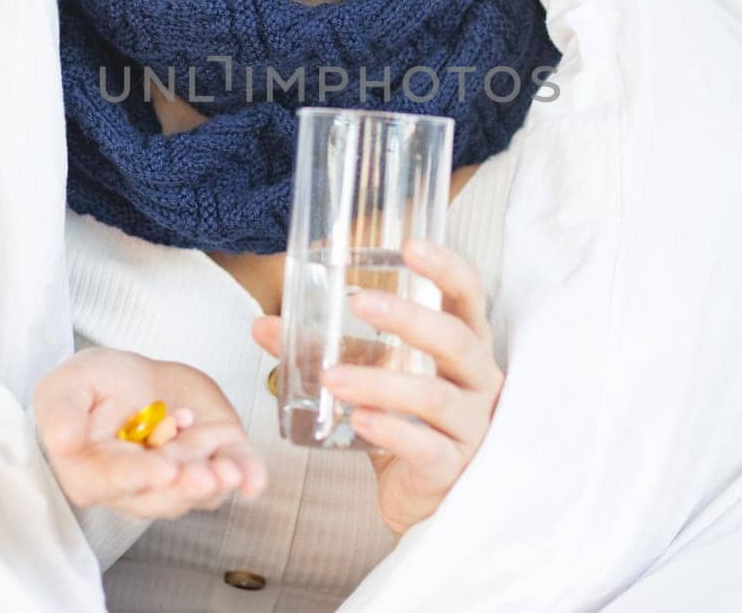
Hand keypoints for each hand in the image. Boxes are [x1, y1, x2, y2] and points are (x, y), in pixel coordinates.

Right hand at [33, 346, 267, 519]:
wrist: (140, 377)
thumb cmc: (96, 384)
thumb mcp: (69, 384)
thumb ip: (61, 410)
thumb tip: (59, 439)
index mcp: (93, 472)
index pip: (114, 480)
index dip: (139, 475)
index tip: (162, 467)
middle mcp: (138, 486)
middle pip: (161, 494)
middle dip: (185, 486)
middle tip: (204, 476)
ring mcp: (179, 477)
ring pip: (199, 489)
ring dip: (217, 482)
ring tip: (231, 471)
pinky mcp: (213, 460)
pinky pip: (233, 472)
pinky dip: (247, 475)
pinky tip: (254, 478)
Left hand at [250, 238, 502, 536]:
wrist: (427, 496)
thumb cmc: (409, 422)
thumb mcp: (373, 376)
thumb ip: (328, 349)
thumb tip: (264, 325)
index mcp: (464, 346)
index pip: (468, 296)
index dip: (446, 268)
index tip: (410, 246)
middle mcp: (477, 381)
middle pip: (456, 341)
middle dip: (408, 319)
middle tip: (359, 303)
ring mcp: (470, 426)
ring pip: (433, 396)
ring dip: (380, 382)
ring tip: (332, 378)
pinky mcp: (452, 467)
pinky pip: (426, 447)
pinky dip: (390, 430)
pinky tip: (358, 420)